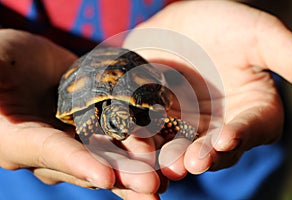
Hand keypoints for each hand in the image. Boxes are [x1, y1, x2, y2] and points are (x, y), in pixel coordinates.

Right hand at [0, 29, 161, 198]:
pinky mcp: (98, 115)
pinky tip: (166, 141)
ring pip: (113, 149)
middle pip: (91, 161)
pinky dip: (143, 133)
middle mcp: (57, 145)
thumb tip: (0, 113)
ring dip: (140, 161)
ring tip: (168, 175)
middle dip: (122, 175)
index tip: (105, 177)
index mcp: (24, 142)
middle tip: (152, 189)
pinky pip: (121, 125)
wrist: (20, 60)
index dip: (78, 165)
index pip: (52, 154)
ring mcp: (80, 132)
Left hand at [128, 0, 291, 179]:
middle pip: (214, 148)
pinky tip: (138, 146)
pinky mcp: (160, 121)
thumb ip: (290, 59)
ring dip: (173, 157)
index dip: (241, 134)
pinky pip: (153, 135)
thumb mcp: (260, 36)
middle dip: (204, 156)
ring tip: (167, 163)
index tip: (229, 137)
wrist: (181, 23)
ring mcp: (188, 126)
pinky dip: (147, 143)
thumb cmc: (225, 24)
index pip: (251, 129)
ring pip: (181, 148)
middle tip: (192, 162)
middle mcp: (221, 126)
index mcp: (251, 111)